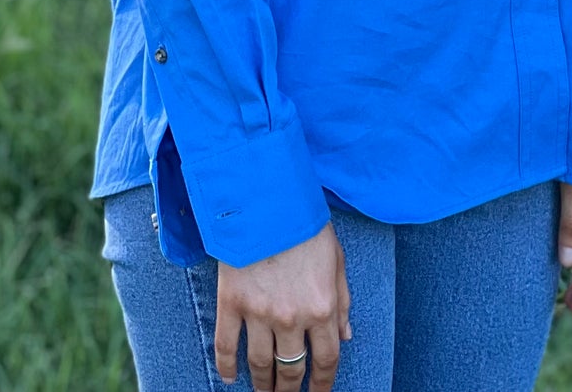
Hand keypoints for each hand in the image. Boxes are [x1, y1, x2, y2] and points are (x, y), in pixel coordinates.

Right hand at [214, 219, 351, 389]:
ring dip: (262, 385)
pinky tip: (229, 377)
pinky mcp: (232, 302)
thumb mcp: (336, 259)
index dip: (323, 384)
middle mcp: (292, 318)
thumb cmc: (305, 225)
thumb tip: (345, 335)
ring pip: (260, 365)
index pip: (325, 360)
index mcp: (322, 307)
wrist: (268, 199)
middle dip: (290, 391)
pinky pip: (226, 345)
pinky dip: (226, 366)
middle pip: (291, 370)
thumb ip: (342, 300)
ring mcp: (259, 313)